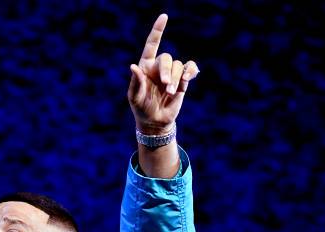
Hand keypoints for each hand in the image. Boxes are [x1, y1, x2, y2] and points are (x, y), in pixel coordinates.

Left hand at [127, 13, 199, 134]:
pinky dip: (190, 71)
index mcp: (145, 67)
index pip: (151, 45)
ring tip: (170, 93)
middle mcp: (158, 67)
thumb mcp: (134, 98)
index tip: (164, 17)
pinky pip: (190, 68)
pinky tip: (187, 78)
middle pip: (167, 58)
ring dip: (176, 78)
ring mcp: (171, 73)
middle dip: (167, 71)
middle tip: (166, 87)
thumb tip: (133, 66)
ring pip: (178, 65)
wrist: (155, 122)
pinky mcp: (182, 80)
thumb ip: (135, 82)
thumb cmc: (141, 109)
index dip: (158, 31)